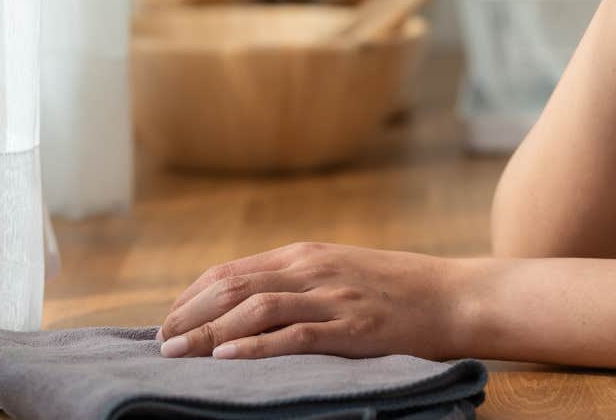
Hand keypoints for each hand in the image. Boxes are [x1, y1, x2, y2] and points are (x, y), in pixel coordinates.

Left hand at [156, 241, 479, 360]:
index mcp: (307, 255)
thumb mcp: (342, 273)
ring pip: (256, 308)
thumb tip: (250, 304)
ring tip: (179, 353)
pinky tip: (228, 358)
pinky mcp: (354, 326)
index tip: (168, 321)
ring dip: (211, 332)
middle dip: (190, 315)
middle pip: (234, 287)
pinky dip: (257, 346)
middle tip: (159, 343)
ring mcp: (334, 296)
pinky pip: (296, 334)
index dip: (192, 296)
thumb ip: (300, 282)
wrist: (456, 296)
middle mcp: (314, 269)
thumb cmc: (400, 290)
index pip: (232, 271)